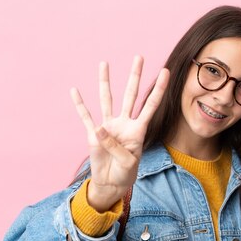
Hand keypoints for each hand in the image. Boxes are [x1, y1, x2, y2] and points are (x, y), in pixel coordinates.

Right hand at [71, 57, 169, 211]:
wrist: (112, 183)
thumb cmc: (126, 173)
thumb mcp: (128, 162)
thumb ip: (115, 145)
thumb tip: (99, 129)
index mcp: (138, 129)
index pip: (151, 105)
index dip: (158, 89)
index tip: (165, 71)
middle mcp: (124, 123)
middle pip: (131, 94)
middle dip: (135, 76)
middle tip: (139, 57)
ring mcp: (108, 127)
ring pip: (107, 99)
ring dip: (105, 82)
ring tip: (104, 63)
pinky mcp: (93, 134)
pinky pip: (86, 116)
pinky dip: (80, 104)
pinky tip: (75, 91)